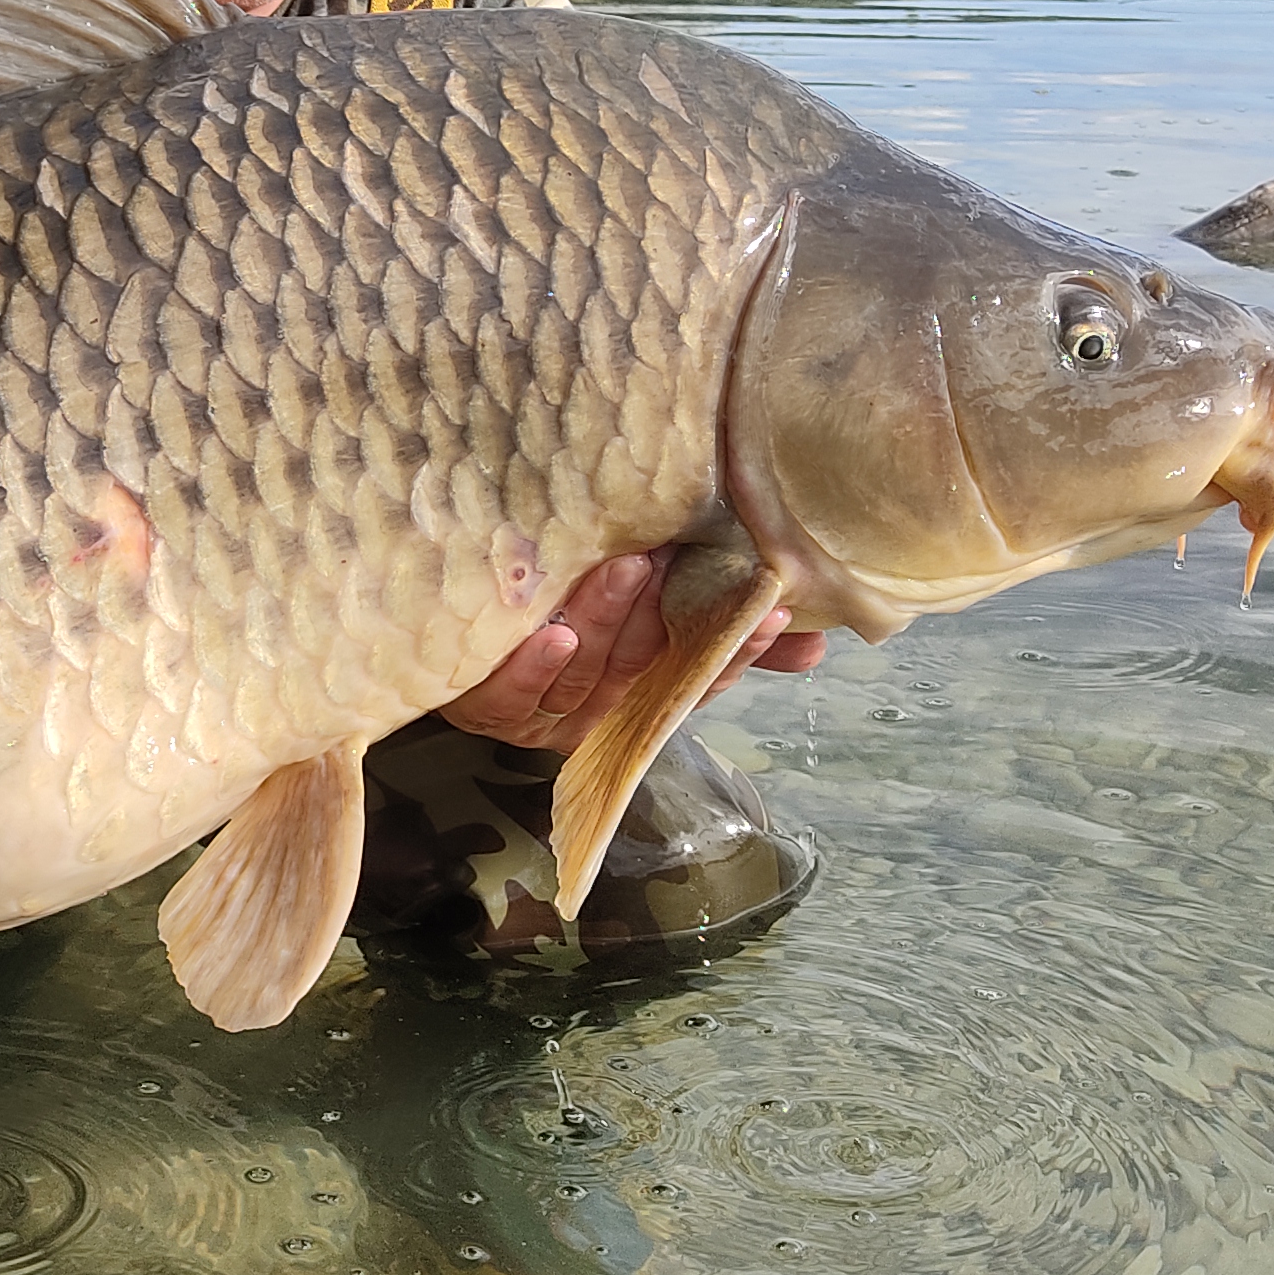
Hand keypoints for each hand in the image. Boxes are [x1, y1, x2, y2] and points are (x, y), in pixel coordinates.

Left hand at [437, 548, 826, 754]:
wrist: (452, 636)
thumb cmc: (566, 617)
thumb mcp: (648, 612)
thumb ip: (723, 624)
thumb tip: (820, 637)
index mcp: (640, 691)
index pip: (700, 676)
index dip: (737, 649)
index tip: (770, 611)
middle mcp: (597, 706)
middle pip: (642, 665)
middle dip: (666, 617)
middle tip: (683, 564)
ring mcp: (542, 709)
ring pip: (584, 671)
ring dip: (605, 620)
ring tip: (625, 570)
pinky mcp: (486, 705)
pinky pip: (513, 691)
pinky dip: (534, 664)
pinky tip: (551, 635)